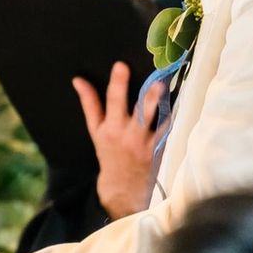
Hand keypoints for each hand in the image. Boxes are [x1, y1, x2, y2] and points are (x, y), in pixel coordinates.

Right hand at [73, 62, 166, 220]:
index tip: (119, 65)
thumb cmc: (109, 153)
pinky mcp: (157, 147)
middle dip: (130, 89)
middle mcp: (124, 134)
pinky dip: (169, 114)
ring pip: (149, 117)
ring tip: (161, 84)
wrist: (123, 187)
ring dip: (155, 101)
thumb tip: (78, 79)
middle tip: (134, 71)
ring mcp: (142, 141)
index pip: (105, 103)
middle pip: (128, 108)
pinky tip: (175, 99)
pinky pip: (165, 128)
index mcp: (107, 128)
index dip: (109, 86)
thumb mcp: (95, 131)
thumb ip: (89, 104)